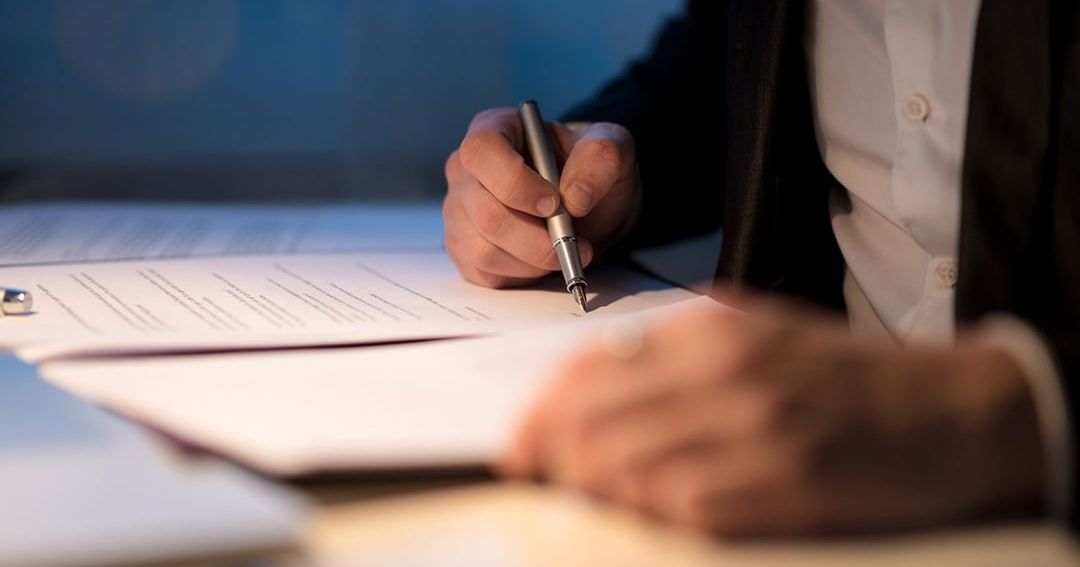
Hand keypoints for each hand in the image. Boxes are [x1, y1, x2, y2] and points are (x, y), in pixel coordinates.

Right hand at [443, 107, 640, 287]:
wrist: (589, 207)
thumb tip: (575, 197)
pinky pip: (486, 273)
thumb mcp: (611, 148)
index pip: (481, 150)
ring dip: (534, 261)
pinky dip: (523, 275)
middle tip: (575, 241)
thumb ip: (602, 157)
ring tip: (564, 250)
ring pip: (484, 250)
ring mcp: (459, 212)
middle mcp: (466, 171)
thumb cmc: (589, 170)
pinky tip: (542, 260)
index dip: (515, 182)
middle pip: (486, 212)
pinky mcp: (464, 249)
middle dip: (537, 238)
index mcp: (494, 130)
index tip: (554, 203)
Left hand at [501, 293, 1045, 536]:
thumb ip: (670, 357)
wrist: (943, 414)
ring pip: (622, 470)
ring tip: (601, 496)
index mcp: (710, 329)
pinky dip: (651, 515)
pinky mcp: (774, 486)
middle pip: (591, 424)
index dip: (539, 417)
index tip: (521, 446)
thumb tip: (585, 392)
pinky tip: (660, 510)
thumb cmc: (842, 377)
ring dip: (598, 491)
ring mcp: (749, 430)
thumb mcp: (752, 335)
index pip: (587, 370)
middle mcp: (722, 372)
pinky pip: (676, 509)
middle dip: (552, 460)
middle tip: (547, 477)